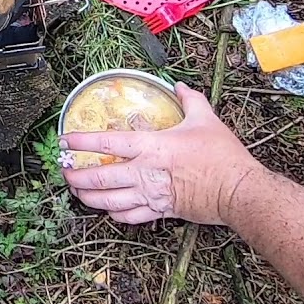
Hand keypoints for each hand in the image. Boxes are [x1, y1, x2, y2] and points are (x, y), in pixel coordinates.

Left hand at [60, 83, 263, 224]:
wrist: (238, 190)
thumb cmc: (221, 156)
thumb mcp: (206, 119)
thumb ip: (189, 100)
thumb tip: (180, 86)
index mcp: (151, 146)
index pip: (107, 143)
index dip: (81, 141)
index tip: (65, 140)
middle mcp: (144, 172)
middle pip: (100, 177)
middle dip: (77, 176)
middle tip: (64, 172)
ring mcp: (150, 194)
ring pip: (109, 201)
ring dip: (89, 197)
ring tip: (77, 192)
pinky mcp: (161, 211)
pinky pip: (130, 217)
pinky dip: (115, 214)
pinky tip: (108, 210)